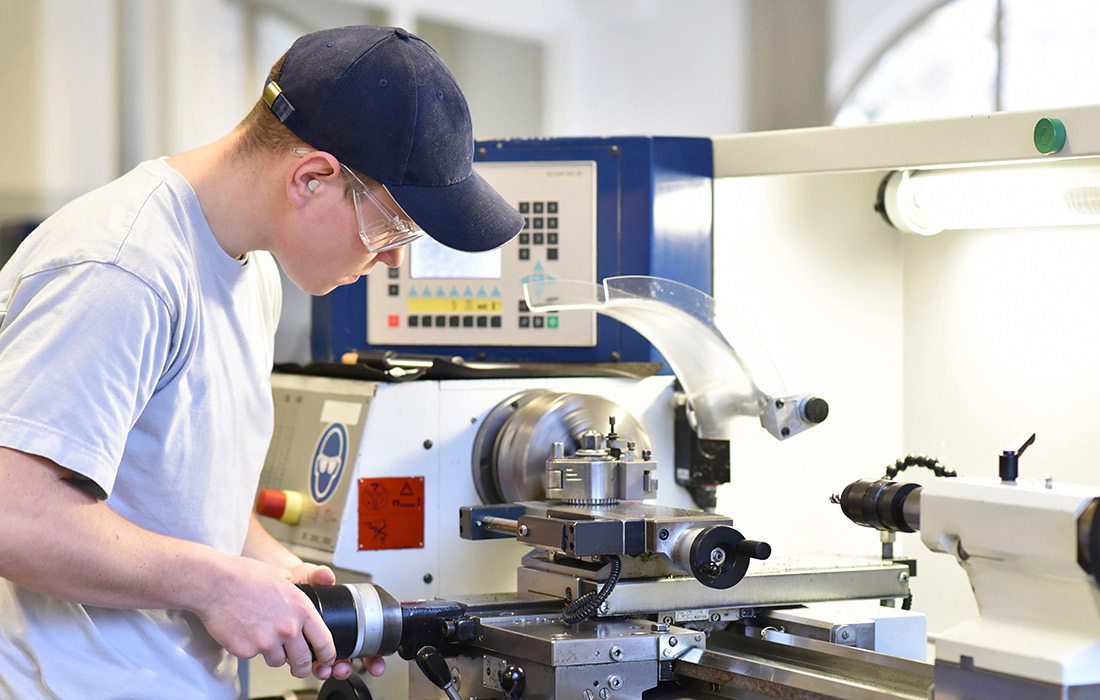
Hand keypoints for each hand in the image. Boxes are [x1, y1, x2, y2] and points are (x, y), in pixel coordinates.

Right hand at [195, 556, 336, 678]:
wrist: (215, 583)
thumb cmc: (244, 576)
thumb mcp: (281, 575)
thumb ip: (294, 588)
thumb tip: (298, 589)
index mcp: (301, 609)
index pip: (324, 641)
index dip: (328, 654)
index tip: (326, 659)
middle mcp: (288, 628)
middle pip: (303, 661)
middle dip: (302, 667)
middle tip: (298, 666)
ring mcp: (267, 641)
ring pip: (278, 661)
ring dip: (273, 654)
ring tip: (261, 635)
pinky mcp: (247, 650)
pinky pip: (254, 656)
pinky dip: (251, 648)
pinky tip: (244, 631)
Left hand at [286, 563, 386, 680]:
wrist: (273, 584)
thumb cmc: (294, 581)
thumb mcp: (306, 575)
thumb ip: (318, 575)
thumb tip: (326, 576)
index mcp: (339, 617)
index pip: (363, 639)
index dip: (371, 655)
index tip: (375, 664)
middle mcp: (331, 633)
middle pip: (349, 657)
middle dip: (349, 667)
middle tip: (345, 668)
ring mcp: (315, 643)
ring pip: (329, 665)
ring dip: (330, 671)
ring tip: (326, 669)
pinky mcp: (298, 649)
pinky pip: (309, 664)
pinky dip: (312, 668)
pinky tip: (311, 666)